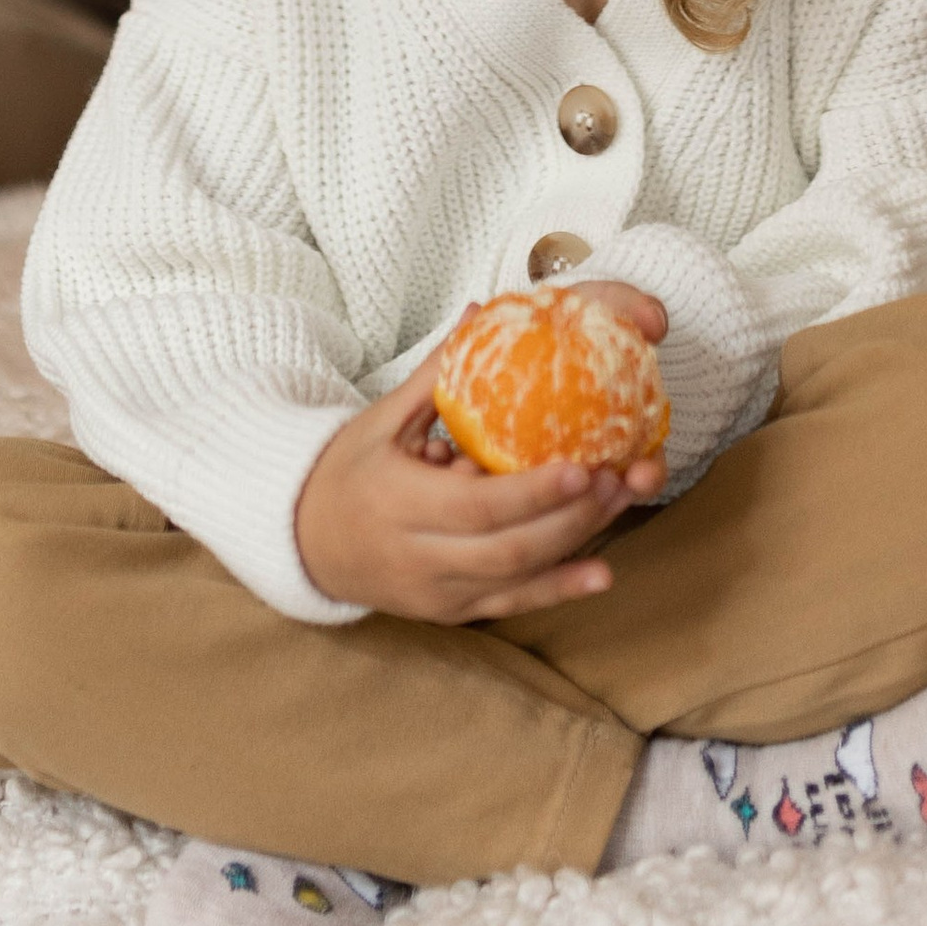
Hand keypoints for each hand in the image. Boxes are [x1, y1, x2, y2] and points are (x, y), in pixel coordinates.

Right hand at [295, 286, 668, 622]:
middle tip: (619, 476)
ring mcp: (437, 594)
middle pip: (508, 550)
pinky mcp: (451, 611)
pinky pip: (511, 603)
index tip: (581, 465)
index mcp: (399, 505)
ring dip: (575, 544)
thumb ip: (434, 375)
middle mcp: (419, 559)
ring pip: (517, 578)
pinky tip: (601, 572)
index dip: (533, 493)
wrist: (305, 542)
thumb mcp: (380, 420)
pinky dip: (558, 589)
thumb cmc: (345, 472)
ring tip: (621, 501)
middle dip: (571, 518)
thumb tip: (479, 313)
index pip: (477, 507)